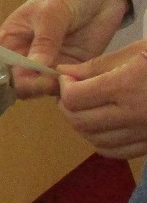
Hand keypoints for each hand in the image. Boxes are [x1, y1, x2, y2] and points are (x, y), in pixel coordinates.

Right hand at [0, 0, 129, 98]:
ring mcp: (48, 65)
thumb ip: (44, 41)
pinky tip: (74, 83)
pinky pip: (64, 87)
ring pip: (40, 89)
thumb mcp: (51, 14)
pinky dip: (68, 89)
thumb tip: (36, 68)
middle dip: (30, 86)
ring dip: (50, 89)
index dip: (3, 78)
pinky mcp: (70, 69)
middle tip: (48, 81)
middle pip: (18, 83)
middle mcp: (25, 57)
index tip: (19, 81)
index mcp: (10, 42)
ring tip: (63, 79)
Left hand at [57, 41, 146, 157]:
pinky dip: (101, 140)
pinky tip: (104, 124)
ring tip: (87, 107)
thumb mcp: (138, 51)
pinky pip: (116, 151)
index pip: (76, 98)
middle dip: (68, 107)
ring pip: (94, 140)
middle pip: (80, 121)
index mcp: (129, 86)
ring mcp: (146, 132)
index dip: (64, 88)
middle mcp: (136, 114)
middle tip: (73, 93)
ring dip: (82, 125)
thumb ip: (98, 66)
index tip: (69, 79)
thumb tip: (64, 73)